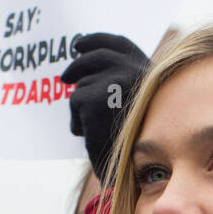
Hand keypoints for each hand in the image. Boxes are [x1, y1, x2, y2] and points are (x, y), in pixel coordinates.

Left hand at [60, 32, 148, 180]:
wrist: (134, 172)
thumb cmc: (135, 146)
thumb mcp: (133, 106)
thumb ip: (119, 83)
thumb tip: (85, 59)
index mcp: (149, 71)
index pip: (119, 44)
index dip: (97, 40)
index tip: (79, 44)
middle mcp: (134, 71)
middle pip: (96, 56)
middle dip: (77, 64)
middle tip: (63, 77)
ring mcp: (114, 82)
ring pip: (83, 84)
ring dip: (81, 106)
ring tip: (95, 129)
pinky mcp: (94, 98)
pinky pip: (75, 102)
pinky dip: (77, 119)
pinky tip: (88, 135)